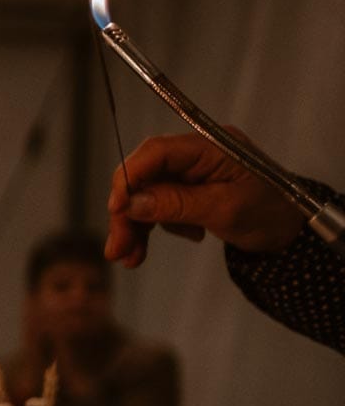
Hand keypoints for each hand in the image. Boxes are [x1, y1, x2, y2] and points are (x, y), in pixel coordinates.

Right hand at [105, 131, 303, 267]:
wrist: (289, 233)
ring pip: (145, 195)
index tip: (116, 208)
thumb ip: (178, 204)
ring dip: (133, 226)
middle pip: (145, 176)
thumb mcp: (224, 210)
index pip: (157, 152)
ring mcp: (188, 173)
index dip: (130, 177)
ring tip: (129, 258)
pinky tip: (147, 250)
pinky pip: (155, 207)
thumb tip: (131, 203)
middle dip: (128, 212)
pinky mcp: (185, 190)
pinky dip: (146, 229)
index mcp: (210, 147)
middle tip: (117, 248)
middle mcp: (195, 154)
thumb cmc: (269, 215)